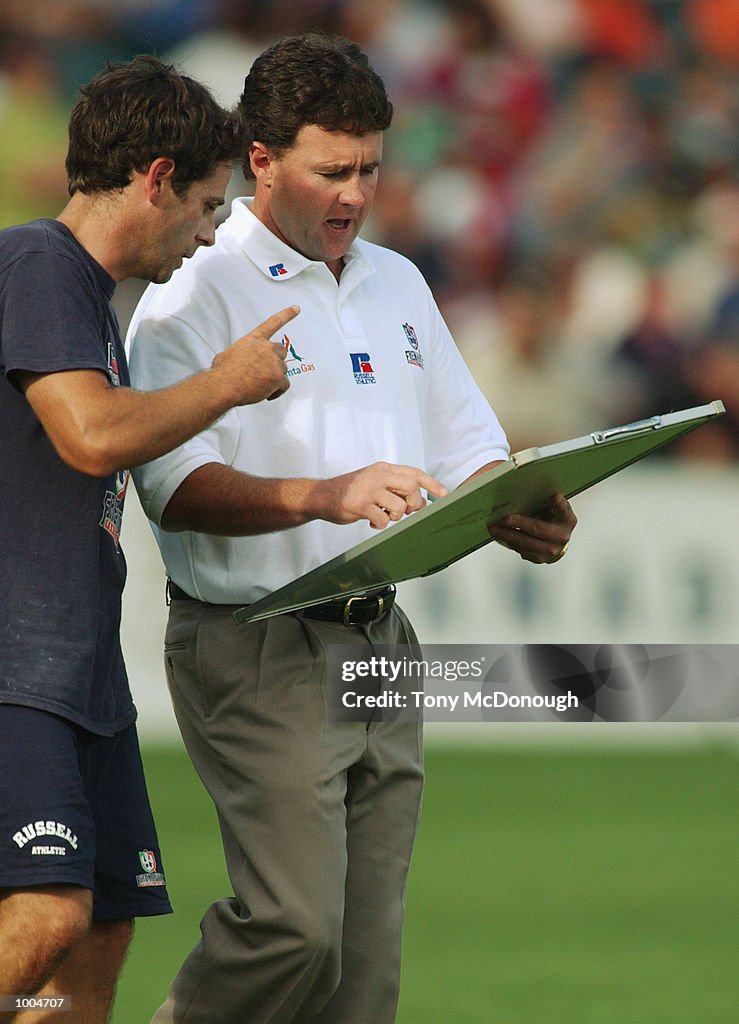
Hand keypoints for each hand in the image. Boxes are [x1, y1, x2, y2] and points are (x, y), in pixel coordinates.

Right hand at [212, 306, 297, 404]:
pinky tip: (267, 393)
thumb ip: (239, 353)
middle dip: (275, 362)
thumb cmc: (223, 372)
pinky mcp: (278, 377)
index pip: (273, 323)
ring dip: (274, 378)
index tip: (296, 309)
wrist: (225, 385)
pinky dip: (277, 391)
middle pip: (281, 352)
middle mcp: (266, 348)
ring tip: (259, 384)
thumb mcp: (227, 354)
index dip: (287, 314)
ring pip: (283, 370)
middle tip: (264, 371)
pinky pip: (284, 385)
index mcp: (254, 339)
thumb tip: (236, 360)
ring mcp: (274, 362)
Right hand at [317, 462, 447, 529]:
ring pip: (399, 506)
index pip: (414, 473)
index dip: (432, 483)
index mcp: (383, 469)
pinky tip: (372, 521)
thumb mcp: (373, 481)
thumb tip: (419, 502)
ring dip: (395, 516)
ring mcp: (368, 490)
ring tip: (383, 515)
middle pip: (412, 487)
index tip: (444, 493)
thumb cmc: (349, 490)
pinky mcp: (360, 505)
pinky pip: (382, 519)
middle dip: (414, 503)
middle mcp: (377, 476)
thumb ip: (394, 487)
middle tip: (405, 511)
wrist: (320, 495)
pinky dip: (380, 525)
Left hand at [487, 492, 576, 563]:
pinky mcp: (538, 558)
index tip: (554, 496)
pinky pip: (520, 549)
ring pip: (524, 542)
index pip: (564, 510)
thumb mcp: (553, 507)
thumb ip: (545, 499)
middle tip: (504, 518)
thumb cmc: (552, 518)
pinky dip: (507, 541)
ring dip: (506, 534)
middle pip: (537, 529)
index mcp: (567, 519)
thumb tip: (525, 489)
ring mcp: (550, 550)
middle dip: (518, 523)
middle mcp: (561, 536)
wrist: (556, 541)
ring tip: (493, 527)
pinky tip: (498, 534)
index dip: (559, 504)